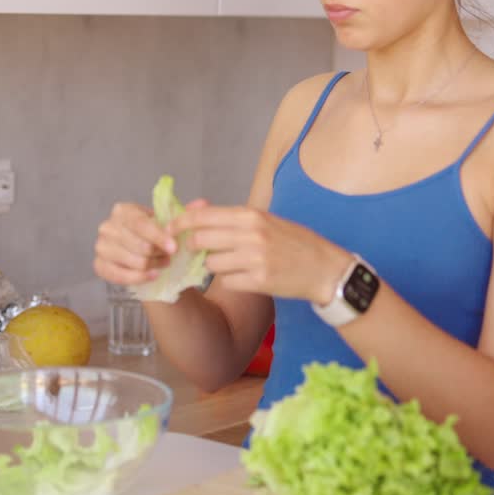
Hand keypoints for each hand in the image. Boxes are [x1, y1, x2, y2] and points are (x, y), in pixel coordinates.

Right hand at [93, 200, 185, 286]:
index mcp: (122, 210)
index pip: (140, 224)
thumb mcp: (167, 222)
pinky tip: (153, 275)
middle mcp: (107, 226)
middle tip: (170, 256)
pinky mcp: (99, 265)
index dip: (158, 236)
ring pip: (133, 261)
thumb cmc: (153, 234)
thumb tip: (202, 203)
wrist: (141, 251)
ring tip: (163, 263)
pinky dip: (139, 277)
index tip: (174, 247)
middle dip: (158, 253)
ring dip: (153, 265)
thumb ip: (184, 213)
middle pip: (138, 245)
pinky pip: (120, 276)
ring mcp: (101, 247)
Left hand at [167, 204, 349, 304]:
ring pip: (211, 264)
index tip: (168, 229)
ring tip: (233, 264)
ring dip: (214, 267)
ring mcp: (255, 259)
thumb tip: (196, 212)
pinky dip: (231, 281)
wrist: (325, 268)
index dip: (180, 223)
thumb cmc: (294, 242)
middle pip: (200, 240)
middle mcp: (251, 234)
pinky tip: (246, 277)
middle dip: (193, 248)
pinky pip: (227, 282)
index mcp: (251, 215)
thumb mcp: (266, 220)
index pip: (203, 216)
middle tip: (196, 252)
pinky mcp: (258, 281)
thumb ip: (233, 218)